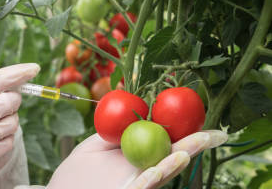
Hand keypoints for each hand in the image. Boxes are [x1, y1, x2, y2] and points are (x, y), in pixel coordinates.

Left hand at [47, 130, 227, 188]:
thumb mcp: (95, 145)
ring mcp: (137, 184)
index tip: (201, 118)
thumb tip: (135, 112)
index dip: (184, 130)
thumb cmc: (76, 173)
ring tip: (196, 144)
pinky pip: (146, 183)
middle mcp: (142, 171)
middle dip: (195, 144)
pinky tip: (168, 161)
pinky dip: (158, 171)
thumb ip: (116, 131)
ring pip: (164, 170)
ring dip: (180, 157)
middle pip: (173, 155)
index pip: (165, 141)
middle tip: (217, 134)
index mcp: (136, 156)